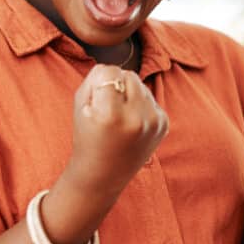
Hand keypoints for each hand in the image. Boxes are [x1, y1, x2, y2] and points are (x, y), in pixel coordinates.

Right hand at [66, 64, 168, 196]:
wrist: (103, 175)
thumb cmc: (87, 137)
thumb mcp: (80, 105)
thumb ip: (96, 78)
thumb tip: (116, 69)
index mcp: (112, 115)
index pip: (110, 71)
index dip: (99, 81)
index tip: (95, 100)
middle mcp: (137, 118)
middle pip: (129, 75)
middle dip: (117, 85)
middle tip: (107, 109)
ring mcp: (154, 122)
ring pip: (142, 85)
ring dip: (130, 95)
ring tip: (119, 119)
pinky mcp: (164, 125)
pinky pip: (151, 99)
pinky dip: (141, 106)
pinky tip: (131, 125)